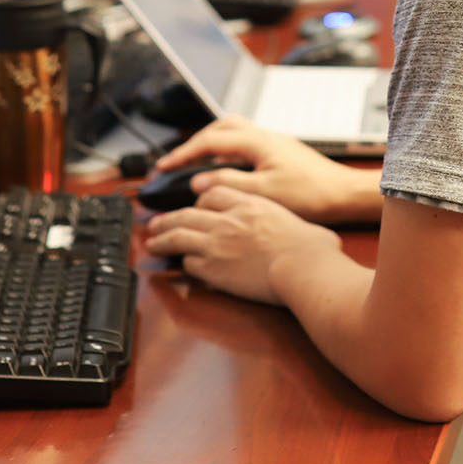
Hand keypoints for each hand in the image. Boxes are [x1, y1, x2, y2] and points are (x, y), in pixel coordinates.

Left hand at [143, 185, 343, 304]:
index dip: (200, 201)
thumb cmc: (310, 247)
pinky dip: (184, 264)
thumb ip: (287, 221)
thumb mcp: (299, 220)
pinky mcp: (214, 268)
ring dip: (162, 238)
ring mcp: (217, 243)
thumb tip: (307, 232)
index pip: (212, 195)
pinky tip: (181, 266)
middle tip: (156, 221)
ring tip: (152, 241)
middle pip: (187, 213)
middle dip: (168, 217)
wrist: (303, 267)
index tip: (196, 207)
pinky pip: (190, 264)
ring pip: (178, 236)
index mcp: (248, 203)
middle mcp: (228, 220)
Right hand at [154, 115, 381, 223]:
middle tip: (176, 162)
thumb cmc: (312, 194)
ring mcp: (273, 143)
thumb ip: (228, 183)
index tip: (163, 166)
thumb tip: (198, 180)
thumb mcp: (264, 193)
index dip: (183, 153)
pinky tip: (224, 169)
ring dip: (211, 144)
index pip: (210, 140)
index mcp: (258, 142)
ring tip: (195, 163)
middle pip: (220, 127)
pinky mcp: (279, 152)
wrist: (344, 194)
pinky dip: (226, 152)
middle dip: (194, 142)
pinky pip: (244, 143)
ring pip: (233, 132)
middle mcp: (264, 136)